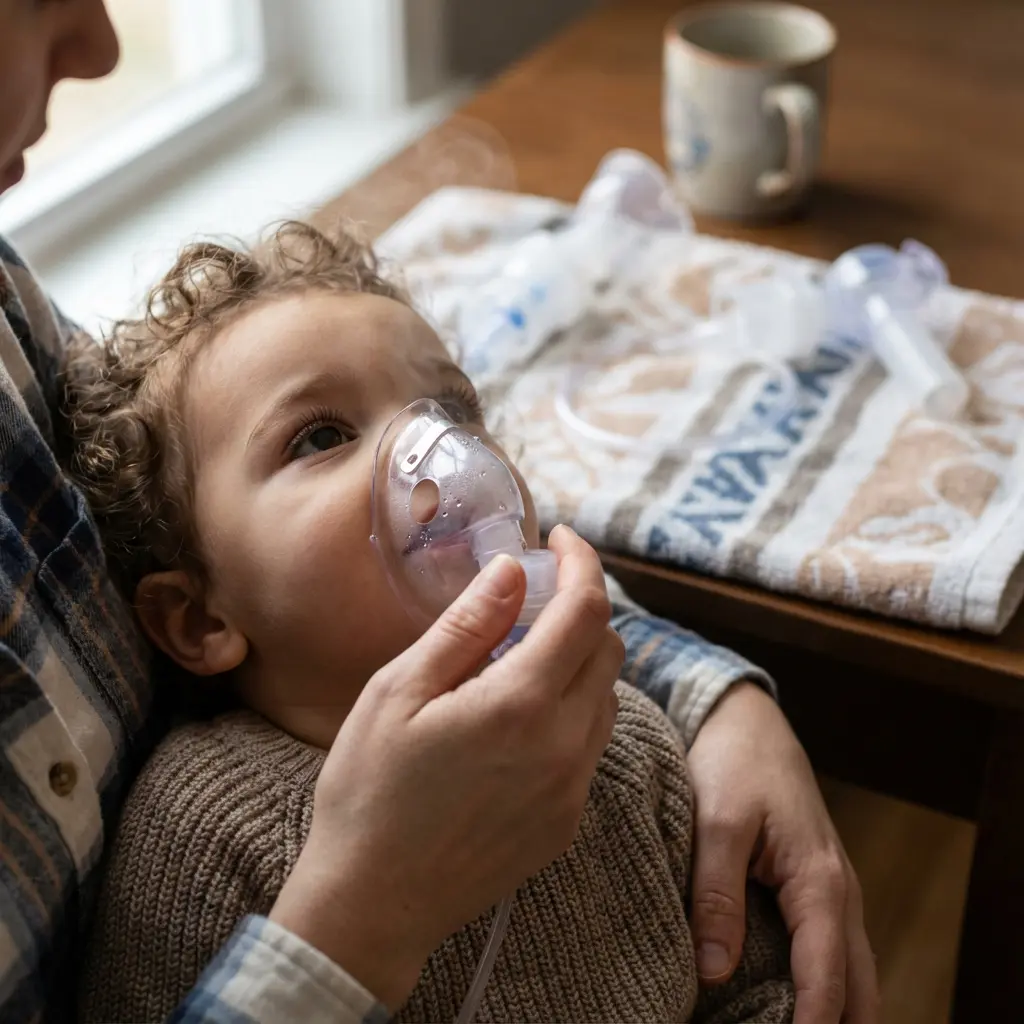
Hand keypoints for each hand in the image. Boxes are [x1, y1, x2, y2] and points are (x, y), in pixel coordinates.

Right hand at [271, 525, 622, 1009]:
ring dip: (580, 660)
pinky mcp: (567, 822)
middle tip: (535, 594)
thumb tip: (513, 569)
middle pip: (609, 650)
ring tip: (523, 653)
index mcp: (521, 705)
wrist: (372, 904)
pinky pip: (591, 745)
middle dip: (582, 608)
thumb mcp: (400, 691)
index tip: (563, 538)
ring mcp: (572, 790)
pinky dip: (573, 709)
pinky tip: (521, 715)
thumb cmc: (369, 790)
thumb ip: (467, 626)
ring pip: (606, 697)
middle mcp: (564, 746)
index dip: (583, 562)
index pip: (586, 610)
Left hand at [687, 682, 879, 1023]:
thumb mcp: (715, 820)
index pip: (827, 981)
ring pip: (849, 974)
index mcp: (820, 882)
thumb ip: (715, 893)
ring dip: (832, 1011)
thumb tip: (713, 971)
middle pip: (857, 990)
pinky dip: (820, 986)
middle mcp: (839, 895)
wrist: (747, 721)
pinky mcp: (813, 889)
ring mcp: (832, 893)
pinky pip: (829, 952)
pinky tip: (783, 1004)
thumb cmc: (734, 763)